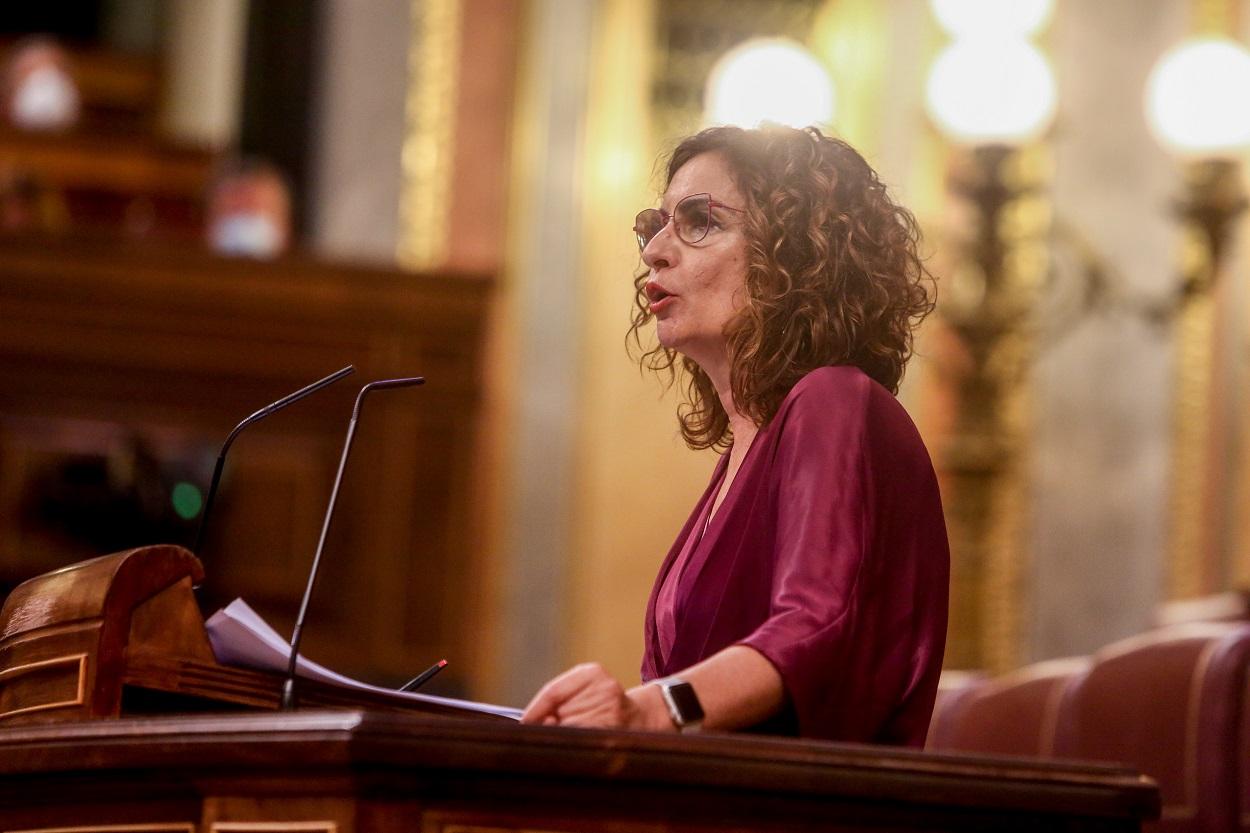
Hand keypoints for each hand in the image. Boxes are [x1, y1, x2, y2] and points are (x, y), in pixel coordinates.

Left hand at [520, 662, 670, 730]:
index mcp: (590, 673)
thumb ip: (557, 700)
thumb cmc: (600, 706)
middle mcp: (604, 687)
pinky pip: (583, 740)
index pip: (553, 692)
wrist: (639, 719)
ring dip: (564, 738)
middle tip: (548, 736)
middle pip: (560, 713)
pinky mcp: (615, 728)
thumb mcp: (580, 693)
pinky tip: (581, 744)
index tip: (523, 724)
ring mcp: (612, 708)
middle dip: (550, 727)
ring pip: (570, 729)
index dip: (535, 710)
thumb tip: (529, 722)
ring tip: (574, 738)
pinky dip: (576, 745)